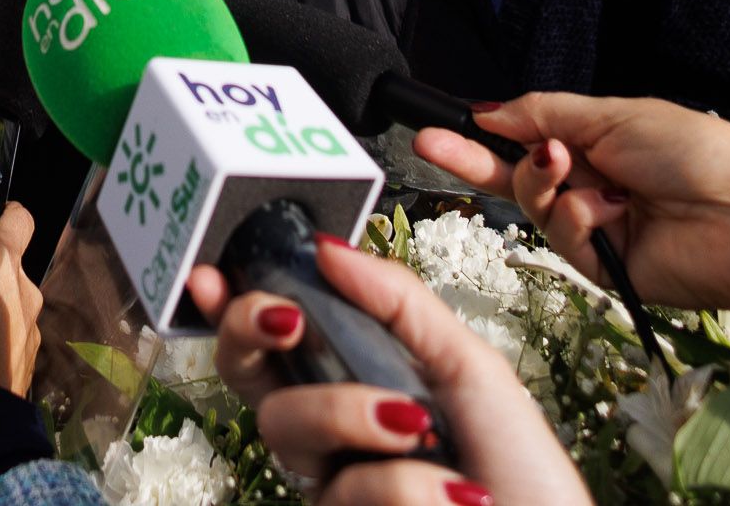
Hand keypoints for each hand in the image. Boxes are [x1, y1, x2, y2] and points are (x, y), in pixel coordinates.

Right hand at [190, 240, 584, 505]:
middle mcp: (333, 434)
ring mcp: (333, 485)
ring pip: (288, 427)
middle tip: (288, 320)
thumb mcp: (468, 364)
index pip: (276, 340)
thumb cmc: (518, 466)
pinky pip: (344, 491)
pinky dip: (407, 486)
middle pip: (250, 376)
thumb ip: (397, 302)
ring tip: (421, 429)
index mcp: (358, 382)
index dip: (232, 307)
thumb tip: (329, 248)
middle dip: (253, 333)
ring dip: (352, 413)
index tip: (211, 274)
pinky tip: (452, 495)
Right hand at [418, 94, 729, 312]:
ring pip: (534, 205)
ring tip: (577, 169)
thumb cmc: (697, 154)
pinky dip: (581, 216)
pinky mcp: (602, 268)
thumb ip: (546, 112)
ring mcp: (594, 227)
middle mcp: (589, 184)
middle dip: (472, 157)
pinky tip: (613, 209)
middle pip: (515, 175)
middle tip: (429, 142)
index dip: (483, 133)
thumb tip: (490, 109)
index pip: (524, 138)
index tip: (441, 123)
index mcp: (595, 144)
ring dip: (547, 181)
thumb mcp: (616, 115)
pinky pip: (563, 236)